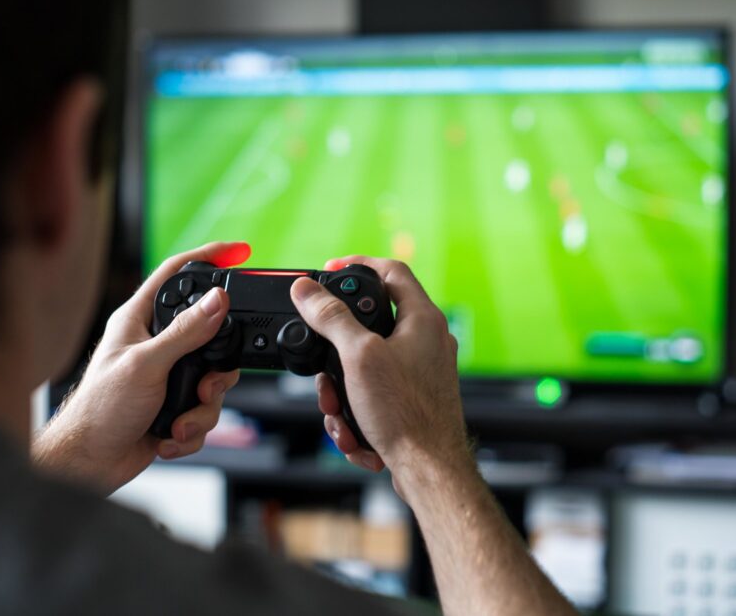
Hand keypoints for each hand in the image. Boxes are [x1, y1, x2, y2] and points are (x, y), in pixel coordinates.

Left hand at [32, 241, 250, 493]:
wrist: (90, 464)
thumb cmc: (99, 410)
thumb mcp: (146, 365)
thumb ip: (185, 333)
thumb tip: (217, 301)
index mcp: (139, 320)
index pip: (177, 274)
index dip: (209, 258)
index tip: (239, 251)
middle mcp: (156, 345)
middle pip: (211, 337)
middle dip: (216, 371)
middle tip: (205, 386)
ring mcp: (166, 376)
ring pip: (213, 381)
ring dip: (201, 410)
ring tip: (179, 421)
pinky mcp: (174, 406)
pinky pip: (205, 411)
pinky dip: (192, 428)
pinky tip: (170, 434)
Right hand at [290, 256, 470, 483]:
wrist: (429, 470)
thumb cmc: (406, 413)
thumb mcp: (358, 357)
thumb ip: (331, 318)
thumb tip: (307, 289)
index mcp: (422, 319)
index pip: (391, 271)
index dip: (357, 265)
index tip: (329, 272)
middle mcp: (427, 341)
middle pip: (369, 326)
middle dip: (336, 352)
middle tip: (325, 369)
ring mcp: (421, 372)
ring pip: (365, 368)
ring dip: (342, 392)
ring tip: (339, 413)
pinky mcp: (412, 400)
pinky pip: (373, 395)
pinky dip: (356, 414)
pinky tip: (355, 434)